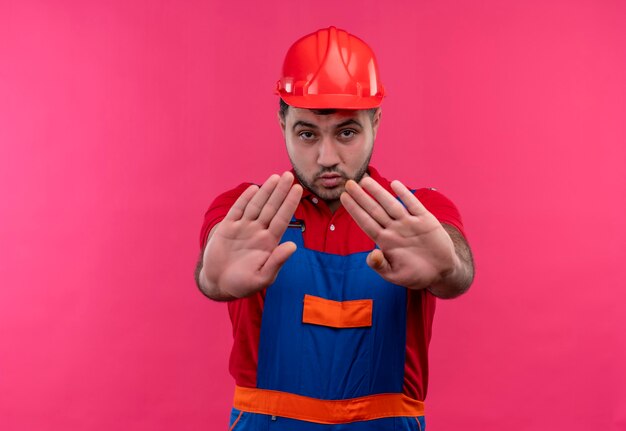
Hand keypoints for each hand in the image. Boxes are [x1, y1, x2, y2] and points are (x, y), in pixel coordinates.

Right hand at [201, 172, 302, 297]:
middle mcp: (258, 232)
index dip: (289, 204)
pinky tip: (253, 189)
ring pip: (256, 206)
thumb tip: (293, 246)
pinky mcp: (227, 228)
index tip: (298, 189)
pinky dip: (244, 199)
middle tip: (289, 175)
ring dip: (265, 191)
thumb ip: (277, 261)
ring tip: (276, 177)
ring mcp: (243, 228)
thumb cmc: (243, 284)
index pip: (282, 219)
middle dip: (280, 192)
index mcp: (269, 243)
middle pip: (271, 208)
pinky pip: (237, 210)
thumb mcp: (263, 277)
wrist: (218, 284)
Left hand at [340, 177, 459, 289]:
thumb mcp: (395, 275)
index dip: (354, 210)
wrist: (442, 272)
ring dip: (378, 193)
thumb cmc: (415, 275)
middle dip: (361, 197)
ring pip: (391, 205)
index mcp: (385, 241)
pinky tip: (395, 184)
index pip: (366, 222)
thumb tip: (372, 255)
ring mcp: (409, 224)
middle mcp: (395, 229)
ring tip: (365, 181)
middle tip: (348, 183)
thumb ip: (381, 266)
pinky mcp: (426, 221)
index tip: (343, 197)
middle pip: (375, 210)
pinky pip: (413, 205)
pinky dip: (405, 195)